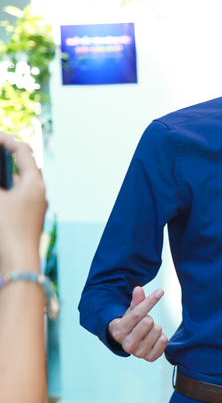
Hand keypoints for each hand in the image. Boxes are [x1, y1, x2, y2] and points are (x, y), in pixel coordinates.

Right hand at [0, 135, 46, 275]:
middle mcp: (38, 193)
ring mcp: (34, 207)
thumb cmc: (6, 230)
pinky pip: (14, 197)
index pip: (23, 151)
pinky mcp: (27, 219)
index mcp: (34, 183)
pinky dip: (4, 191)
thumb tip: (0, 181)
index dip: (6, 140)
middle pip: (22, 165)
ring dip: (5, 175)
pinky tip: (0, 193)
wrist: (17, 263)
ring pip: (18, 182)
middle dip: (5, 156)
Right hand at [108, 286, 167, 361]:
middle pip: (148, 321)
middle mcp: (127, 345)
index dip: (150, 301)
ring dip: (155, 328)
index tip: (160, 291)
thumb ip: (136, 301)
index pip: (138, 313)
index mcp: (119, 332)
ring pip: (158, 330)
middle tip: (144, 323)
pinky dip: (162, 337)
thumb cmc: (130, 325)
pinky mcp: (149, 358)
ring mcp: (138, 353)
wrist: (129, 343)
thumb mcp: (130, 312)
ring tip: (148, 331)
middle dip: (149, 318)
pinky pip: (164, 341)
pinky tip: (154, 339)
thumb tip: (138, 289)